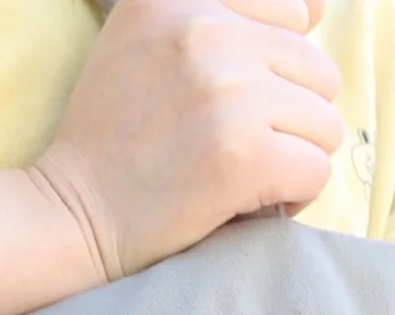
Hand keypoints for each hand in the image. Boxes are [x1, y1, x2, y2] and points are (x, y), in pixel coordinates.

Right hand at [31, 0, 344, 279]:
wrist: (71, 215)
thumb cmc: (114, 139)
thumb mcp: (144, 40)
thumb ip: (218, 14)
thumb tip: (319, 9)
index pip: (294, 15)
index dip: (274, 72)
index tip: (229, 107)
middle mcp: (205, 30)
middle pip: (317, 71)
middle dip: (288, 118)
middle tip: (233, 149)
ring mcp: (227, 93)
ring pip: (324, 123)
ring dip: (292, 158)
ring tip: (238, 175)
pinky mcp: (243, 155)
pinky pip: (316, 170)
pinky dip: (293, 196)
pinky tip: (248, 201)